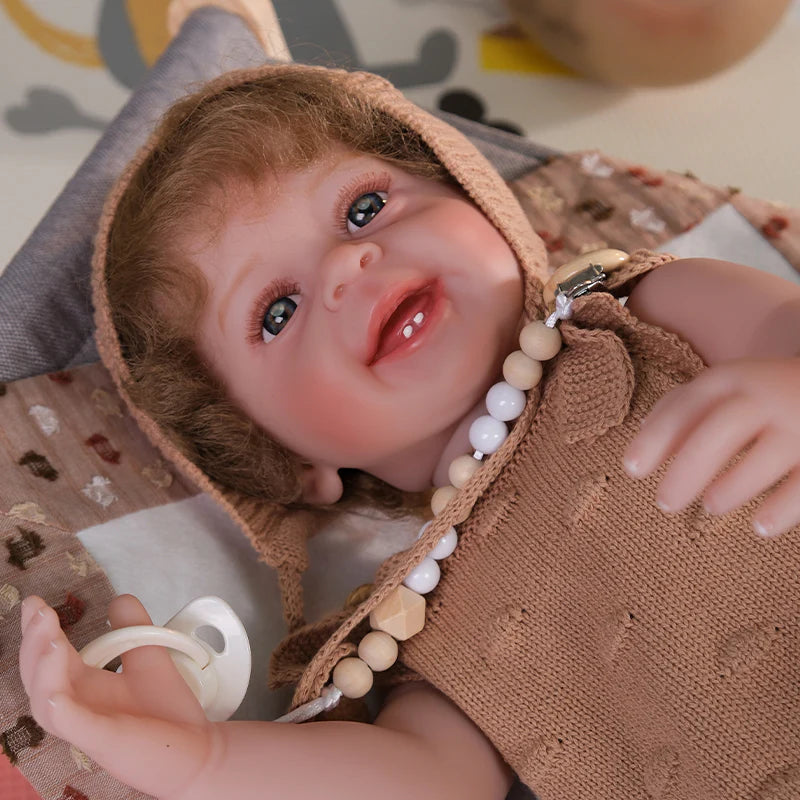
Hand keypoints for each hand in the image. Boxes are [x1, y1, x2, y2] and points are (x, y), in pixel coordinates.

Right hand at [19, 594, 212, 798]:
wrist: (198, 748)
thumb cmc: (167, 711)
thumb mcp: (147, 657)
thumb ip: (132, 627)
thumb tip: (119, 598)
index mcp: (83, 686)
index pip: (49, 657)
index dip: (39, 630)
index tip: (34, 602)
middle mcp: (78, 705)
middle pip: (37, 676)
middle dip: (33, 643)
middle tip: (38, 612)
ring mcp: (87, 724)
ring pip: (45, 700)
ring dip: (42, 667)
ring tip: (50, 637)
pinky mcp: (102, 740)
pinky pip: (69, 725)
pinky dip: (57, 706)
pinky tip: (54, 689)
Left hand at [624, 358, 799, 537]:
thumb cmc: (768, 392)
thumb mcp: (729, 387)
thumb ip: (688, 404)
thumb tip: (642, 429)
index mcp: (734, 380)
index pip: (687, 405)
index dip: (656, 436)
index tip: (631, 469)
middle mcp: (767, 397)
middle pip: (722, 429)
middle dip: (688, 467)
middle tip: (664, 503)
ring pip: (765, 457)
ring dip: (732, 486)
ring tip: (710, 506)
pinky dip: (782, 507)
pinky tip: (759, 526)